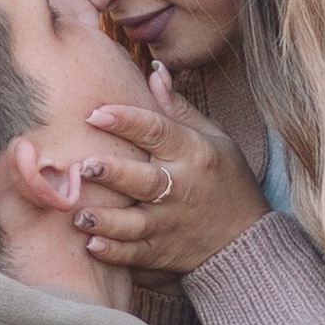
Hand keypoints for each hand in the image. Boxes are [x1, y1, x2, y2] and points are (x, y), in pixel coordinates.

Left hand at [74, 63, 269, 276]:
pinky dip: (114, 252)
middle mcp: (182, 189)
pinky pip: (135, 253)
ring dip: (106, 219)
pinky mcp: (162, 252)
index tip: (96, 113)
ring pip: (135, 222)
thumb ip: (177, 109)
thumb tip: (154, 71)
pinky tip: (91, 245)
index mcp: (194, 154)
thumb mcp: (213, 139)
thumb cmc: (225, 181)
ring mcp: (170, 224)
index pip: (158, 132)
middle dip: (114, 173)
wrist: (246, 241)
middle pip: (145, 180)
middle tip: (84, 165)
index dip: (127, 121)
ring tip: (78, 214)